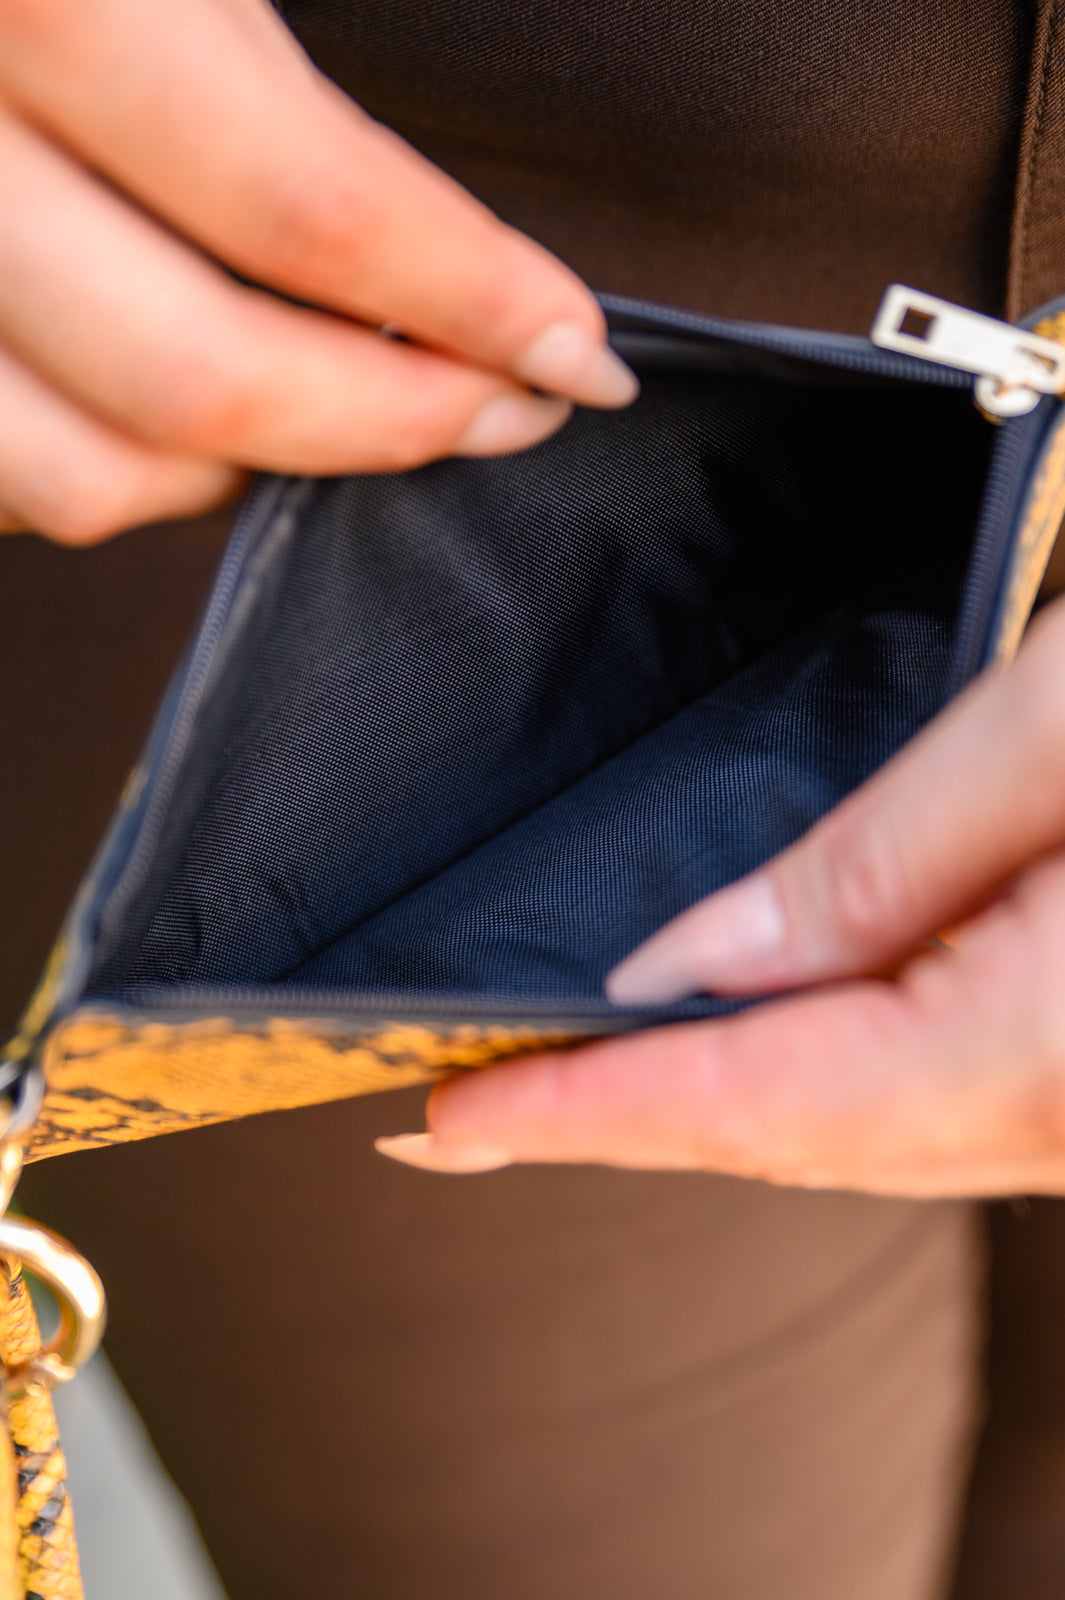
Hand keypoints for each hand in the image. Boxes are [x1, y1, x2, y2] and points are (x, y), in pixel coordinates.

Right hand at [0, 0, 633, 543]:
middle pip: (199, 379)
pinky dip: (118, 475)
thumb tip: (437, 227)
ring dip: (252, 473)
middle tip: (509, 407)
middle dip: (394, 421)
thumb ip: (263, 39)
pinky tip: (188, 419)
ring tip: (349, 411)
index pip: (310, 204)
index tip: (580, 350)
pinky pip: (0, 479)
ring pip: (83, 476)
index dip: (478, 301)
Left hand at [379, 595, 1064, 1197]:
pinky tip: (749, 1048)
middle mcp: (1057, 1111)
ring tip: (577, 1084)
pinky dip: (803, 1085)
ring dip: (703, 1110)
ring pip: (848, 1137)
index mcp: (1036, 1043)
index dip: (580, 1112)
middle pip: (785, 1140)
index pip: (751, 1099)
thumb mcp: (1054, 732)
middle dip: (614, 1125)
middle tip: (469, 1109)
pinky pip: (914, 1108)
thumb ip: (877, 863)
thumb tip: (689, 962)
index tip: (449, 1116)